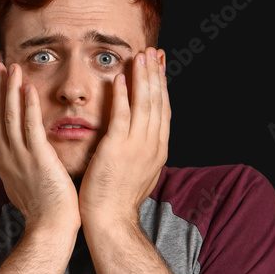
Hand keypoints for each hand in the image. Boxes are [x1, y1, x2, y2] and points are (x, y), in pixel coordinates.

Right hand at [0, 61, 79, 233]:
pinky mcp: (37, 160)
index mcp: (4, 162)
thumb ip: (26, 166)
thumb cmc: (46, 212)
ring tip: (12, 66)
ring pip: (10, 117)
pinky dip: (27, 106)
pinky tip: (28, 88)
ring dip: (9, 90)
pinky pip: (30, 127)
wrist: (50, 230)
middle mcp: (6, 157)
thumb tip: (28, 156)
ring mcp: (20, 159)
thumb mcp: (28, 184)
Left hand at [79, 47, 169, 230]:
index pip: (163, 110)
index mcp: (158, 150)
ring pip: (144, 104)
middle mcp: (153, 145)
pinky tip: (120, 78)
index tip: (159, 66)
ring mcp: (137, 146)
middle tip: (152, 51)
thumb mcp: (138, 172)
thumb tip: (141, 140)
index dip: (162, 86)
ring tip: (139, 56)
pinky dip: (123, 96)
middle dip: (155, 74)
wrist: (111, 222)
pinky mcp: (118, 149)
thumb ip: (141, 152)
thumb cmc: (118, 200)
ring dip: (142, 78)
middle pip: (158, 102)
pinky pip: (122, 116)